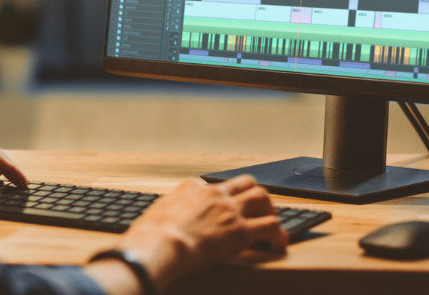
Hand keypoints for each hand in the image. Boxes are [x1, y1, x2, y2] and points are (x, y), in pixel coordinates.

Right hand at [101, 176, 286, 290]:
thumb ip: (161, 215)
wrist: (160, 245)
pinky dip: (278, 235)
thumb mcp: (152, 216)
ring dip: (270, 209)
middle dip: (254, 194)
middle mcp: (213, 193)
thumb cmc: (149, 237)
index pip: (212, 185)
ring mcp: (229, 210)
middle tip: (258, 208)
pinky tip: (279, 244)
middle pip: (244, 182)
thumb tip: (152, 225)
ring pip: (262, 197)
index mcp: (190, 188)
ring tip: (272, 225)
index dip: (220, 197)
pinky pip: (270, 227)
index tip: (222, 208)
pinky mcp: (240, 230)